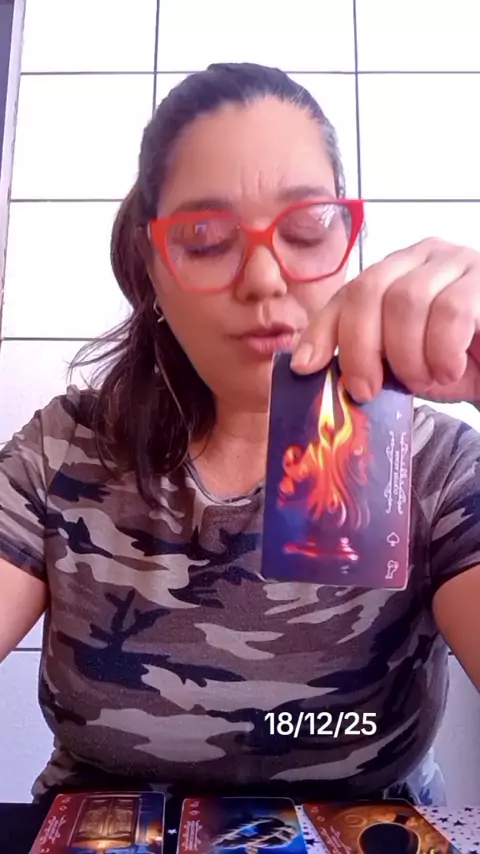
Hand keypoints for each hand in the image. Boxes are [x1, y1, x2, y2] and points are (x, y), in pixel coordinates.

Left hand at [291, 238, 479, 403]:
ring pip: (406, 300)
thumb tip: (312, 370)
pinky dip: (442, 351)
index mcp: (394, 275)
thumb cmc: (458, 365)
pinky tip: (449, 369)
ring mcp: (457, 261)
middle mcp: (422, 258)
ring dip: (408, 355)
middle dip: (359, 347)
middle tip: (366, 390)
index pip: (346, 293)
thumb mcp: (403, 365)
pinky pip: (451, 311)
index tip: (305, 368)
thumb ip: (366, 359)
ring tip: (425, 379)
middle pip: (369, 289)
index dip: (321, 330)